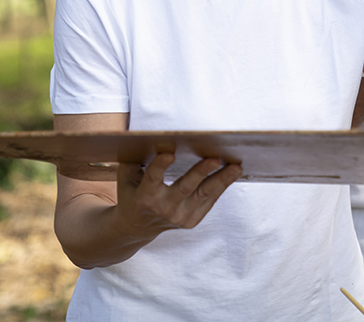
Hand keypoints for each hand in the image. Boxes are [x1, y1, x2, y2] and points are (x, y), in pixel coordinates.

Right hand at [113, 154, 241, 237]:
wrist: (137, 226)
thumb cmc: (133, 194)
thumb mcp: (127, 178)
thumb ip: (134, 160)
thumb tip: (148, 137)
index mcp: (145, 196)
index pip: (153, 178)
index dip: (160, 166)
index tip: (169, 153)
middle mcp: (163, 209)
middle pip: (186, 187)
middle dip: (201, 172)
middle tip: (216, 158)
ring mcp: (179, 217)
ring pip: (204, 194)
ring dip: (222, 179)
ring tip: (236, 166)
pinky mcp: (191, 221)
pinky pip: (210, 200)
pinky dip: (221, 186)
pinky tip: (232, 173)